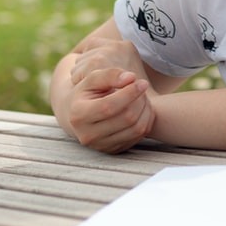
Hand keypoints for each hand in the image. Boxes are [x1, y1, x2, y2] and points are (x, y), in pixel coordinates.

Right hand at [64, 38, 154, 153]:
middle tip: (142, 86)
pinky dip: (146, 120)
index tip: (142, 82)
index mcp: (79, 115)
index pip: (109, 106)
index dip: (129, 93)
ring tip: (143, 96)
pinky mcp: (115, 151)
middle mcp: (88, 135)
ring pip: (137, 129)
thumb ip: (109, 74)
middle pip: (126, 118)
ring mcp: (102, 146)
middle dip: (139, 100)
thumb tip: (130, 78)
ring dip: (146, 109)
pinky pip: (140, 136)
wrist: (80, 116)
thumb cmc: (87, 93)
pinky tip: (143, 108)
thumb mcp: (92, 80)